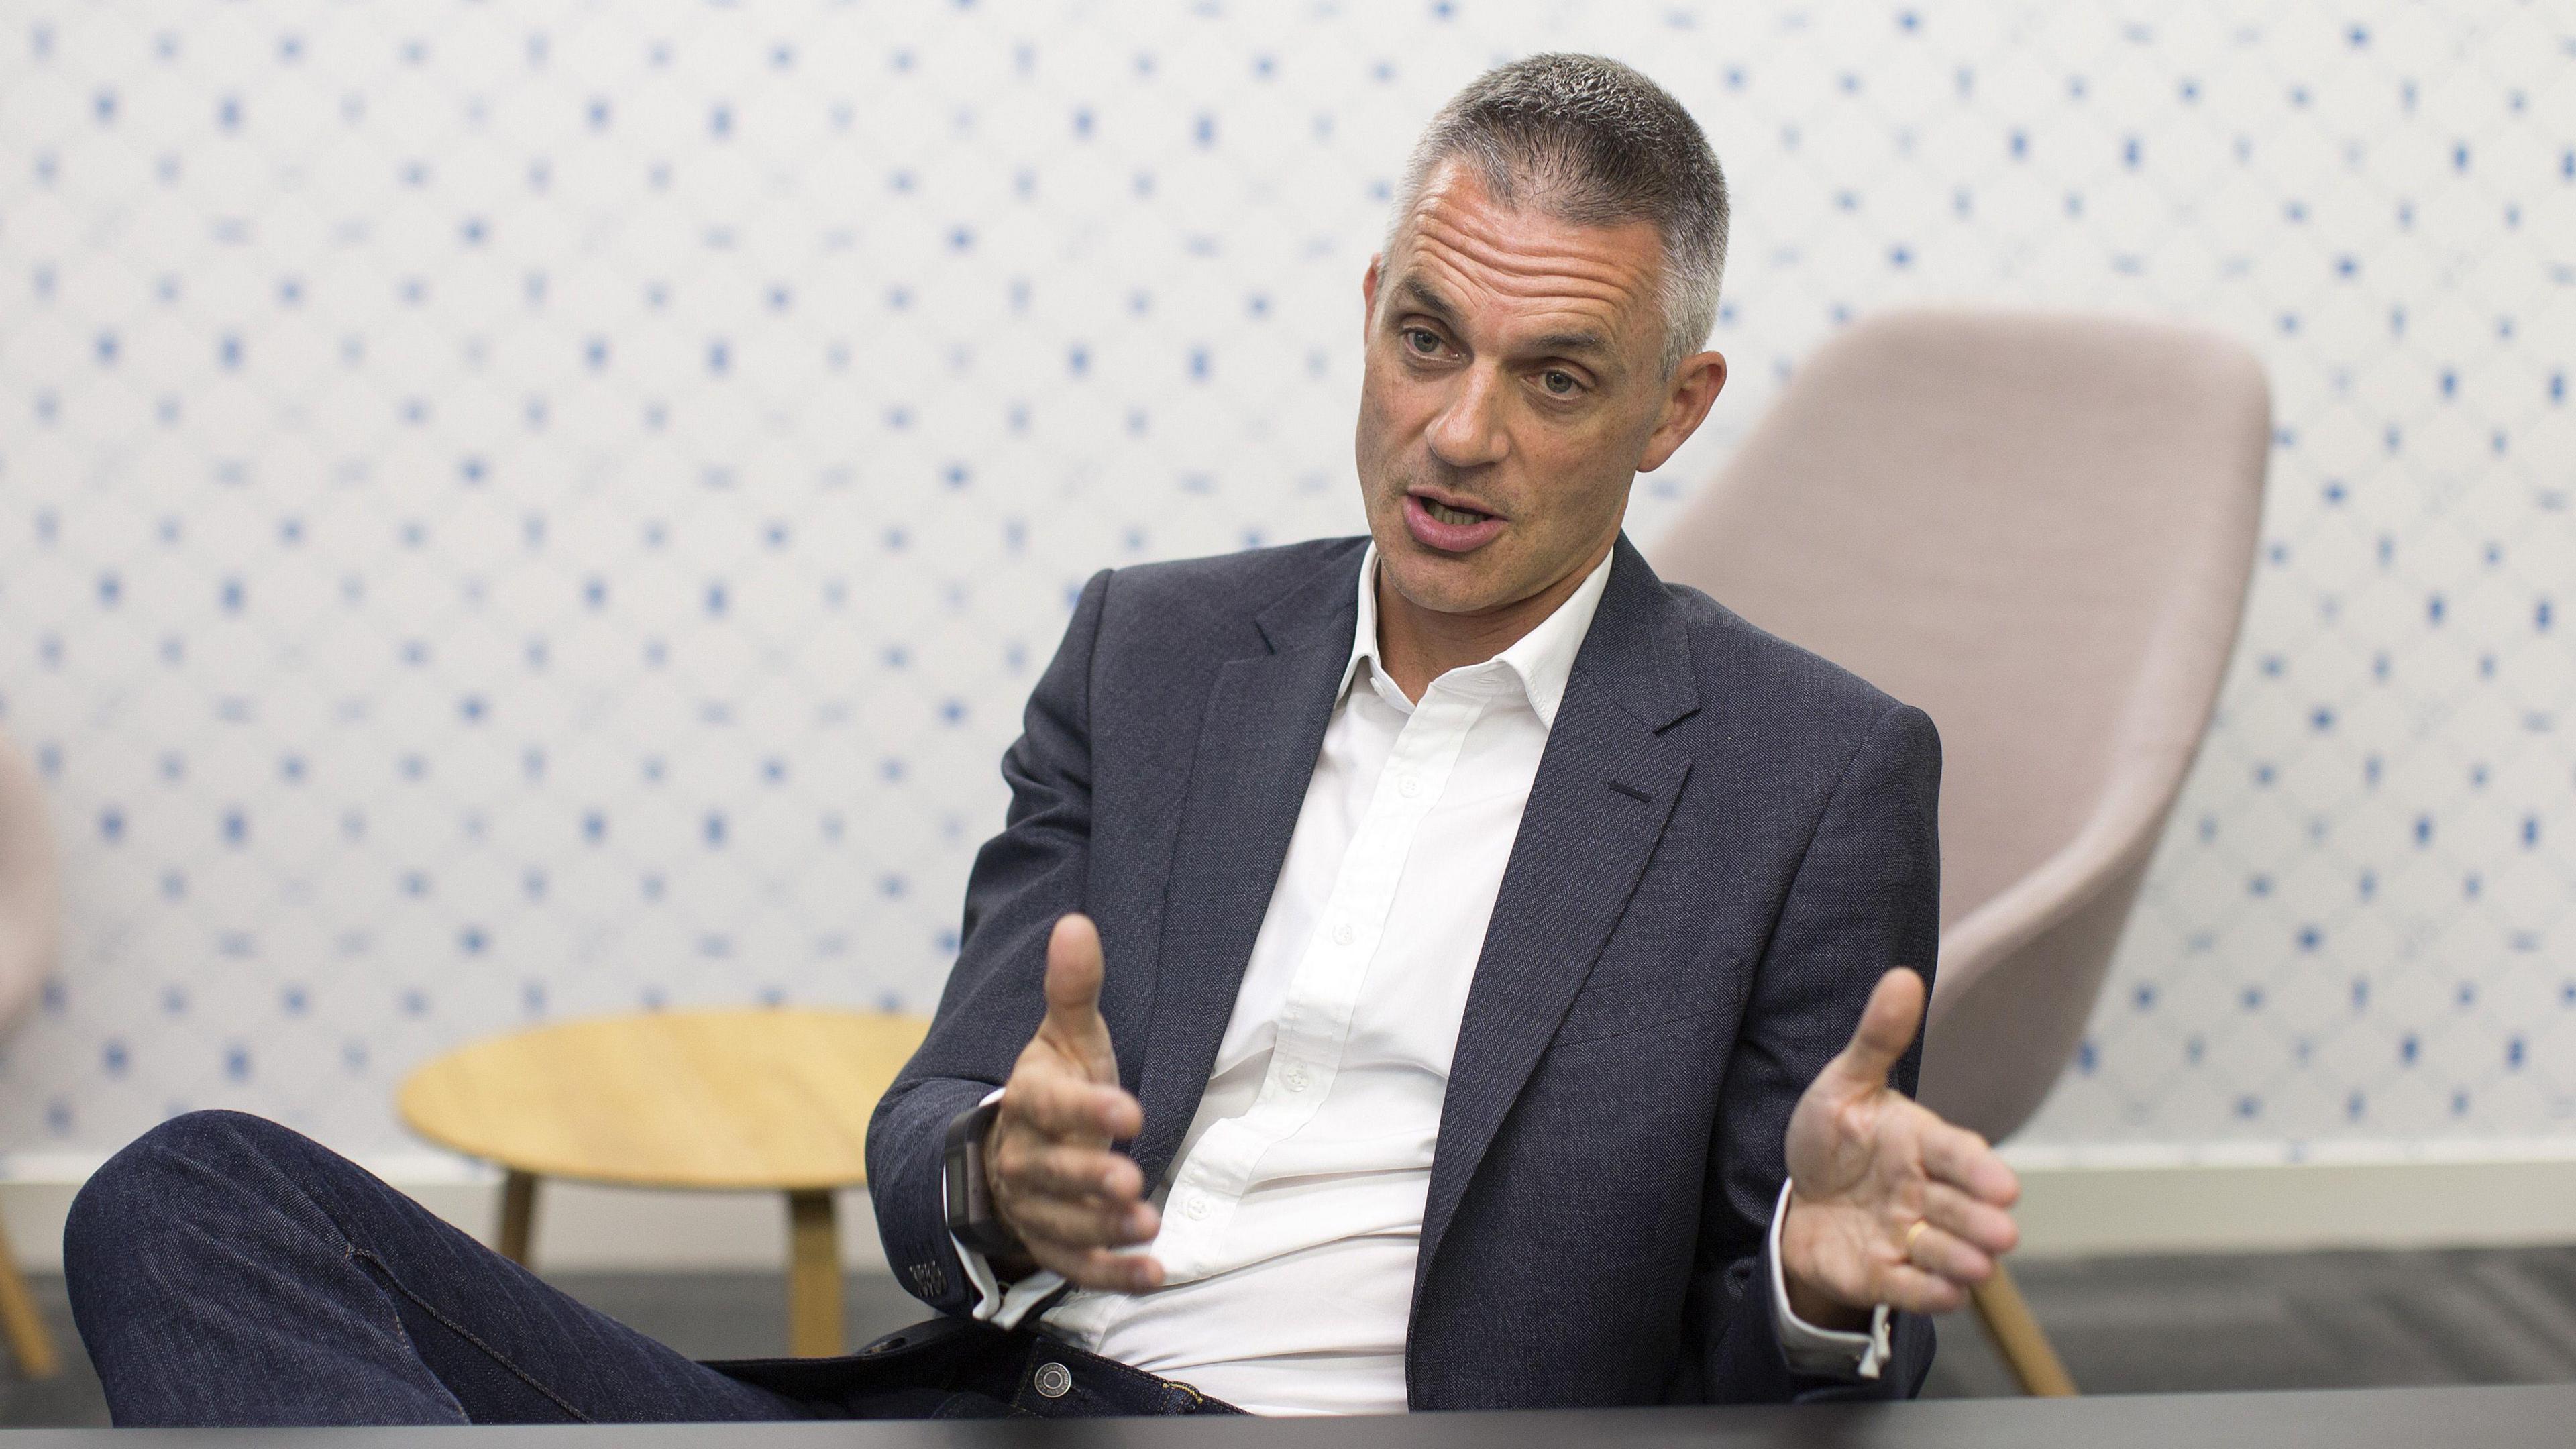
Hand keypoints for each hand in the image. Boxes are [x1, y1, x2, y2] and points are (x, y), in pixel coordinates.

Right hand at [983, 913, 1164, 1292]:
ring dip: (1104, 1228)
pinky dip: (1112, 1275)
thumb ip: (1073, 988)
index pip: (1051, 1104)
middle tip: (1131, 1182)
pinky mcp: (1051, 1244)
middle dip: (1089, 1179)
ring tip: (1148, 1225)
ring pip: (1062, 1223)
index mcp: (1031, 1101)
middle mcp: (1026, 1157)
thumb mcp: (1066, 1037)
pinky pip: (1075, 1266)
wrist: (1010, 1150)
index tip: (1130, 1112)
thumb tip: (1077, 923)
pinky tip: (1152, 1273)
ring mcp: (1035, 1206)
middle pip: (1050, 1172)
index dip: (1087, 1109)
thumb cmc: (1055, 1087)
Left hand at [1779, 968, 2019, 1325]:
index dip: (1978, 1168)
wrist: (1799, 1198)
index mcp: (1922, 1144)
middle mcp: (1926, 1193)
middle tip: (2001, 1232)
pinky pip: (1913, 1290)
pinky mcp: (1887, 1276)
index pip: (1959, 1153)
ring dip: (1961, 1259)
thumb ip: (1876, 1039)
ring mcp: (1909, 1237)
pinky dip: (1931, 1293)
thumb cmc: (1833, 1139)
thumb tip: (1903, 975)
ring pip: (1946, 1253)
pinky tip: (1949, 1294)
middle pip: (1961, 1209)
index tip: (2004, 1185)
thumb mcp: (1844, 1085)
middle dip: (1980, 1221)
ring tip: (1976, 1265)